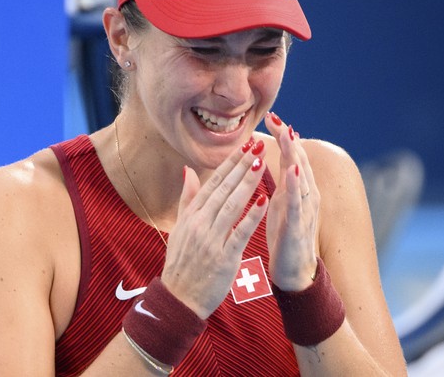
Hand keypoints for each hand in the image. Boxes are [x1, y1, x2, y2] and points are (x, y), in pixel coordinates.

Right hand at [161, 140, 269, 318]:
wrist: (179, 297)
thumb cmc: (181, 262)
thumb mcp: (180, 227)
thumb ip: (187, 199)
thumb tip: (188, 171)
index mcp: (191, 215)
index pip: (213, 182)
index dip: (229, 163)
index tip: (244, 145)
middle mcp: (200, 223)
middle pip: (223, 189)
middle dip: (241, 165)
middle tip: (257, 145)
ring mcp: (211, 239)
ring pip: (232, 205)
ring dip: (247, 183)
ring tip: (261, 163)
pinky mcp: (223, 256)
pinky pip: (240, 232)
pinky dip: (251, 215)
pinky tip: (264, 200)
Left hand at [263, 112, 318, 290]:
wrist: (295, 272)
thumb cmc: (285, 236)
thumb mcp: (279, 203)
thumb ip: (278, 182)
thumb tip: (271, 159)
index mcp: (296, 190)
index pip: (291, 157)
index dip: (282, 137)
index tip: (271, 116)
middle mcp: (305, 196)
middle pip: (299, 162)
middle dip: (289, 139)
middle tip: (278, 118)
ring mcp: (305, 211)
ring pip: (302, 178)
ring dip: (295, 156)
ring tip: (288, 136)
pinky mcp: (299, 227)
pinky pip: (298, 204)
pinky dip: (295, 187)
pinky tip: (291, 172)